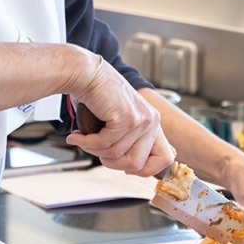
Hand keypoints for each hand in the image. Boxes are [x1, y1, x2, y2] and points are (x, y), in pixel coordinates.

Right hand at [67, 55, 173, 176]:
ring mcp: (142, 120)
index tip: (123, 166)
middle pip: (137, 165)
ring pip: (117, 156)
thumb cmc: (96, 97)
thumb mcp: (119, 122)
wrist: (85, 74)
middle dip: (112, 164)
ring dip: (95, 151)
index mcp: (153, 123)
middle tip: (97, 152)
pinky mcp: (127, 118)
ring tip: (84, 138)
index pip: (165, 159)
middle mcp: (152, 121)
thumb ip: (128, 141)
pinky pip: (105, 145)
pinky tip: (78, 136)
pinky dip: (88, 143)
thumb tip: (131, 169)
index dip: (144, 170)